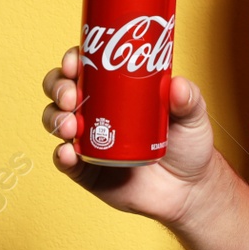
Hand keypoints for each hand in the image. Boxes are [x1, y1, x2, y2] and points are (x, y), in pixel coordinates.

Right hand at [41, 47, 220, 227]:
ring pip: (56, 121)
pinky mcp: (85, 170)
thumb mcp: (193, 117)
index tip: (74, 61)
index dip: (73, 59)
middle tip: (71, 96)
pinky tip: (67, 152)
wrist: (188, 190)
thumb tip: (177, 85)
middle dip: (59, 88)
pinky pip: (64, 161)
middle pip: (63, 90)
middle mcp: (95, 110)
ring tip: (70, 126)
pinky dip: (61, 155)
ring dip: (55, 118)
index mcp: (116, 89)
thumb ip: (189, 100)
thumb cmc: (188, 145)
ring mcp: (87, 140)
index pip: (86, 66)